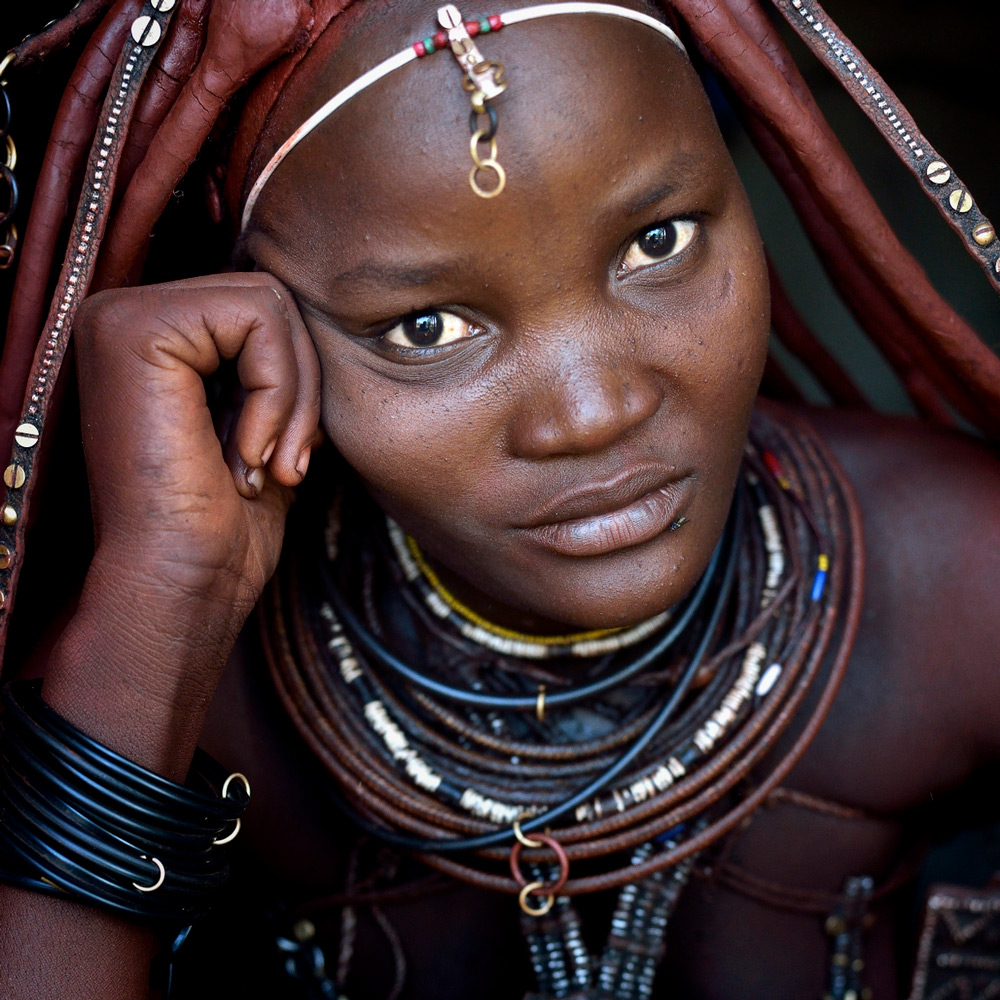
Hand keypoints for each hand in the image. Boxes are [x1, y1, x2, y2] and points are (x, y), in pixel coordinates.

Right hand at [44, 273, 320, 774]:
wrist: (181, 587)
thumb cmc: (222, 527)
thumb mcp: (265, 428)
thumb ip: (279, 370)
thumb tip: (322, 327)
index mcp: (152, 341)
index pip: (264, 310)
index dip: (297, 383)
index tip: (285, 455)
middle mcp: (125, 316)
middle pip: (272, 298)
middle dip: (302, 388)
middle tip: (285, 463)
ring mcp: (121, 316)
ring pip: (271, 303)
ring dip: (293, 396)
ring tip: (267, 463)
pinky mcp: (133, 329)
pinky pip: (259, 318)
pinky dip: (277, 392)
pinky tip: (244, 454)